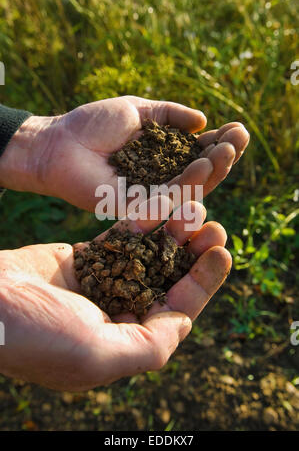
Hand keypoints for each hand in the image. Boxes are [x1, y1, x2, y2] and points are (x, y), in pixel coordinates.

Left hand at [0, 96, 248, 211]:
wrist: (59, 142)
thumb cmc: (93, 124)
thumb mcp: (139, 111)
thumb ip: (171, 115)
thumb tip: (203, 120)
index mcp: (163, 159)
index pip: (199, 154)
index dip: (219, 143)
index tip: (237, 128)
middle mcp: (161, 180)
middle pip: (201, 174)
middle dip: (222, 156)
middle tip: (239, 138)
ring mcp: (150, 197)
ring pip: (189, 189)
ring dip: (212, 169)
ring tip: (227, 149)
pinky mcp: (135, 210)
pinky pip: (166, 200)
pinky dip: (185, 184)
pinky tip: (202, 165)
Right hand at [0, 197, 230, 390]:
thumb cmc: (39, 335)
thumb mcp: (99, 353)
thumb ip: (149, 345)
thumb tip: (183, 325)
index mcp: (122, 343)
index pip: (174, 311)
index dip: (202, 283)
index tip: (223, 253)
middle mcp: (114, 315)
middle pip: (164, 280)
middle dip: (190, 254)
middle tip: (214, 225)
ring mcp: (99, 286)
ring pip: (145, 256)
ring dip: (169, 234)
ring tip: (194, 208)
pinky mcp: (83, 261)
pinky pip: (118, 240)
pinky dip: (138, 224)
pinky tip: (161, 206)